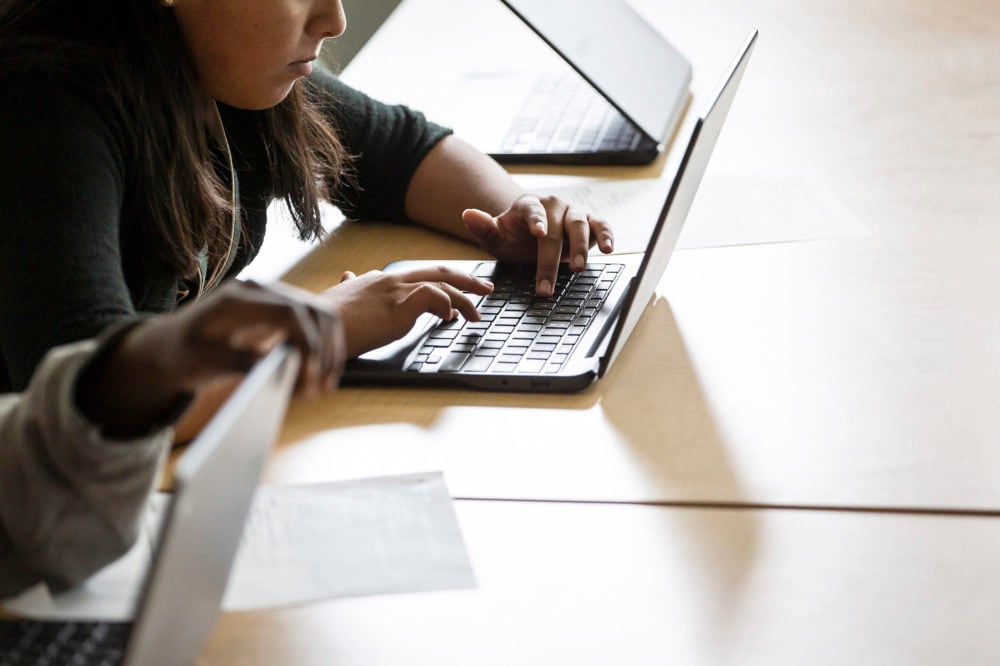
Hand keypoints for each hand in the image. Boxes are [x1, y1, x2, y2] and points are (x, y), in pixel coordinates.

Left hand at [132, 280, 344, 396]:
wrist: (171, 344)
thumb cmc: (184, 354)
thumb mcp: (205, 362)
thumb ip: (241, 363)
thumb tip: (280, 371)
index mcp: (238, 298)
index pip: (289, 312)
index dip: (308, 344)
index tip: (311, 377)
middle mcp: (260, 290)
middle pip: (313, 310)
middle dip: (325, 349)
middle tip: (322, 387)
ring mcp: (273, 297)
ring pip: (321, 315)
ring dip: (329, 348)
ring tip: (324, 384)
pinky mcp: (280, 310)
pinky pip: (314, 323)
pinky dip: (322, 347)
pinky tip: (318, 374)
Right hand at [320, 266, 493, 358]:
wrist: (311, 326)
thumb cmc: (323, 318)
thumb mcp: (339, 298)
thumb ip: (350, 286)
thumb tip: (349, 276)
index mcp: (380, 279)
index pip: (420, 274)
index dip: (443, 283)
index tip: (457, 295)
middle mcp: (391, 280)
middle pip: (438, 272)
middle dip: (466, 280)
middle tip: (485, 288)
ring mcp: (395, 291)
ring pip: (442, 285)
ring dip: (465, 298)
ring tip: (477, 313)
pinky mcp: (398, 305)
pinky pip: (433, 297)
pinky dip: (447, 304)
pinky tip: (451, 317)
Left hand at [462, 194, 614, 296]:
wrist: (530, 234)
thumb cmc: (511, 237)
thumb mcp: (494, 236)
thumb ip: (482, 228)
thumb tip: (468, 215)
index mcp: (527, 205)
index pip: (532, 210)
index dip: (536, 220)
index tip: (539, 233)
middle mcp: (553, 205)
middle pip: (556, 228)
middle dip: (551, 259)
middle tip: (546, 285)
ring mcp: (573, 212)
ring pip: (580, 225)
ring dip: (581, 247)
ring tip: (578, 268)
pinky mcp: (590, 222)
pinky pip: (601, 225)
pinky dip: (606, 235)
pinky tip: (608, 249)